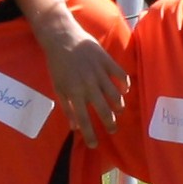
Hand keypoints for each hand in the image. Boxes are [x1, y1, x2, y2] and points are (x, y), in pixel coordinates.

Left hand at [42, 21, 129, 142]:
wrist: (62, 38)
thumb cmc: (58, 65)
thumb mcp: (58, 87)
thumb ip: (67, 107)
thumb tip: (75, 127)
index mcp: (74, 93)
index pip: (84, 119)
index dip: (90, 134)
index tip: (95, 145)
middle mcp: (88, 85)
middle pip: (104, 110)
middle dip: (110, 123)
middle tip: (112, 130)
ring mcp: (99, 72)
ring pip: (115, 94)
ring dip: (119, 106)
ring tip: (119, 111)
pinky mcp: (107, 61)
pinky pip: (120, 75)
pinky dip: (124, 84)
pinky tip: (125, 90)